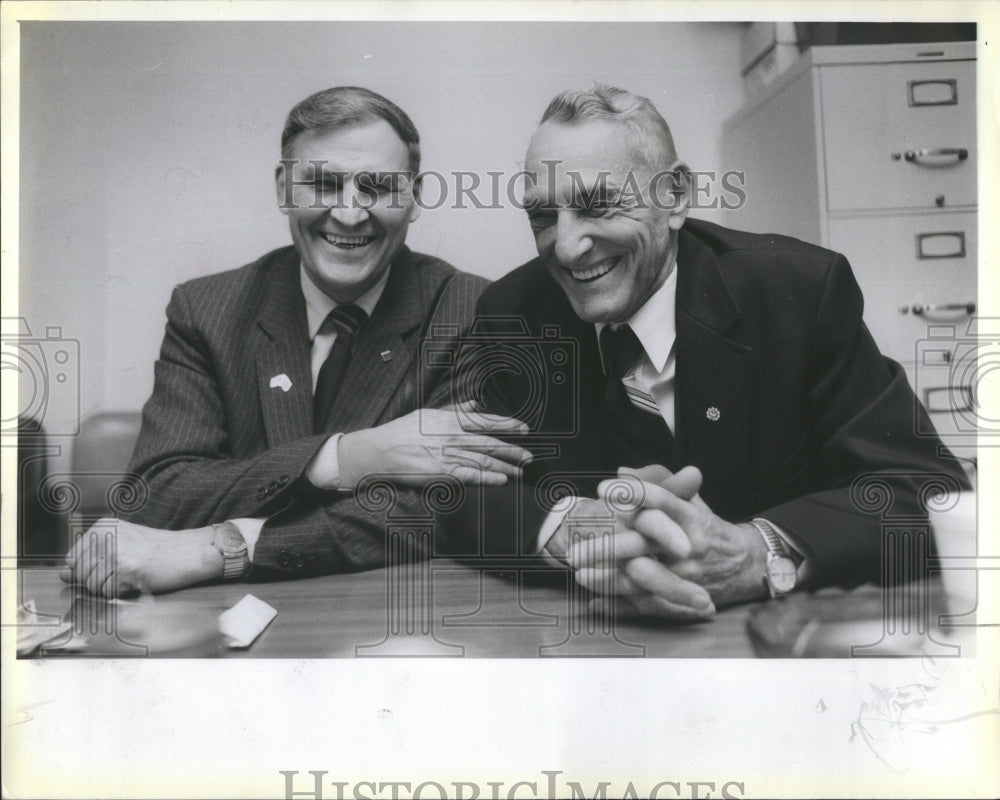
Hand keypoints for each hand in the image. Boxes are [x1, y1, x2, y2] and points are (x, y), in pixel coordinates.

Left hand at [59, 518, 221, 596]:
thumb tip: (63, 573)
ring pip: (91, 585)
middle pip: (80, 573)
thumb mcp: (122, 542)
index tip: (109, 568)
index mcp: (102, 526)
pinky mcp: (126, 569)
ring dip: (109, 587)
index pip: (73, 558)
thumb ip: (91, 556)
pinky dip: (120, 592)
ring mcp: (115, 552)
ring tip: (130, 576)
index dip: (87, 571)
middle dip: (98, 581)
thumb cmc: (157, 549)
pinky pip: (107, 592)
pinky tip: (135, 581)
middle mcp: (105, 536)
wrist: (187, 551)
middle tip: (124, 573)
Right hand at [337, 401, 531, 487]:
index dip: (508, 425)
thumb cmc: (403, 431)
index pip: (486, 421)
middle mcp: (452, 436)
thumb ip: (455, 409)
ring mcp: (447, 455)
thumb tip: (476, 403)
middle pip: (490, 443)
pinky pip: (470, 476)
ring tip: (521, 471)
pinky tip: (502, 479)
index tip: (524, 429)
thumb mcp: (429, 413)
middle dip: (513, 450)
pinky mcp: (441, 473)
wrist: (380, 451)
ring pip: (484, 461)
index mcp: (450, 420)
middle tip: (529, 456)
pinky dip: (488, 478)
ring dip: (506, 466)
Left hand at [570, 466, 768, 619]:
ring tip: (581, 573)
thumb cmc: (706, 527)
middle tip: (576, 546)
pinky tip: (594, 600)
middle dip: (608, 545)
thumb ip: (658, 483)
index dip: (632, 493)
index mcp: (690, 517)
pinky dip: (620, 605)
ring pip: (642, 579)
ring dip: (608, 578)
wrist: (745, 564)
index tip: (602, 489)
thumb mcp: (690, 500)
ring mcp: (685, 576)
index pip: (660, 501)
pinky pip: (646, 604)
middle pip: (644, 544)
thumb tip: (621, 471)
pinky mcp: (682, 600)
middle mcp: (688, 546)